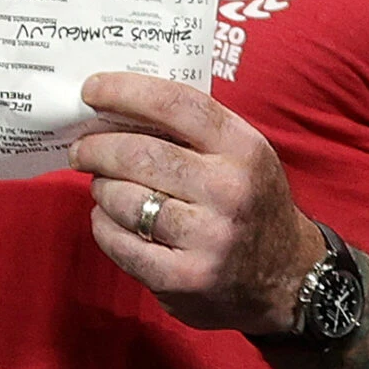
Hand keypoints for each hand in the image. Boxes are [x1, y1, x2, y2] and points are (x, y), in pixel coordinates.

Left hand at [72, 72, 326, 334]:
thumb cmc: (251, 202)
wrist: (287, 277)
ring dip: (101, 188)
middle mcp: (228, 191)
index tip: (91, 89)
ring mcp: (207, 238)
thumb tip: (117, 108)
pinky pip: (119, 241)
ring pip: (123, 199)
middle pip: (139, 154)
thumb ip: (192, 130)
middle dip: (96, 147)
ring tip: (102, 185)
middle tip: (81, 149)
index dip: (125, 90)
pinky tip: (110, 218)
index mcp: (244, 149)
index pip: (176, 104)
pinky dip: (103, 225)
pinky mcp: (183, 278)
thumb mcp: (243, 155)